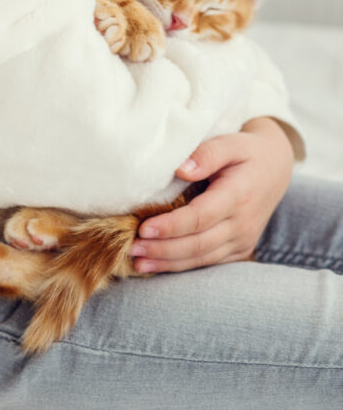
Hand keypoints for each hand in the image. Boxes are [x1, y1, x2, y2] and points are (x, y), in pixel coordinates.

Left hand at [129, 117, 294, 273]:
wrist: (276, 168)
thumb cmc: (246, 152)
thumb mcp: (230, 142)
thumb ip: (207, 154)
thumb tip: (180, 169)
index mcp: (239, 196)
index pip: (200, 217)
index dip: (171, 226)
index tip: (144, 228)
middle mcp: (243, 224)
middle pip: (198, 243)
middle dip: (163, 249)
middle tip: (132, 249)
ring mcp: (243, 240)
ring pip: (202, 258)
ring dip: (169, 263)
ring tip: (138, 262)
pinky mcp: (240, 249)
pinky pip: (209, 262)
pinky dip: (183, 266)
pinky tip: (158, 266)